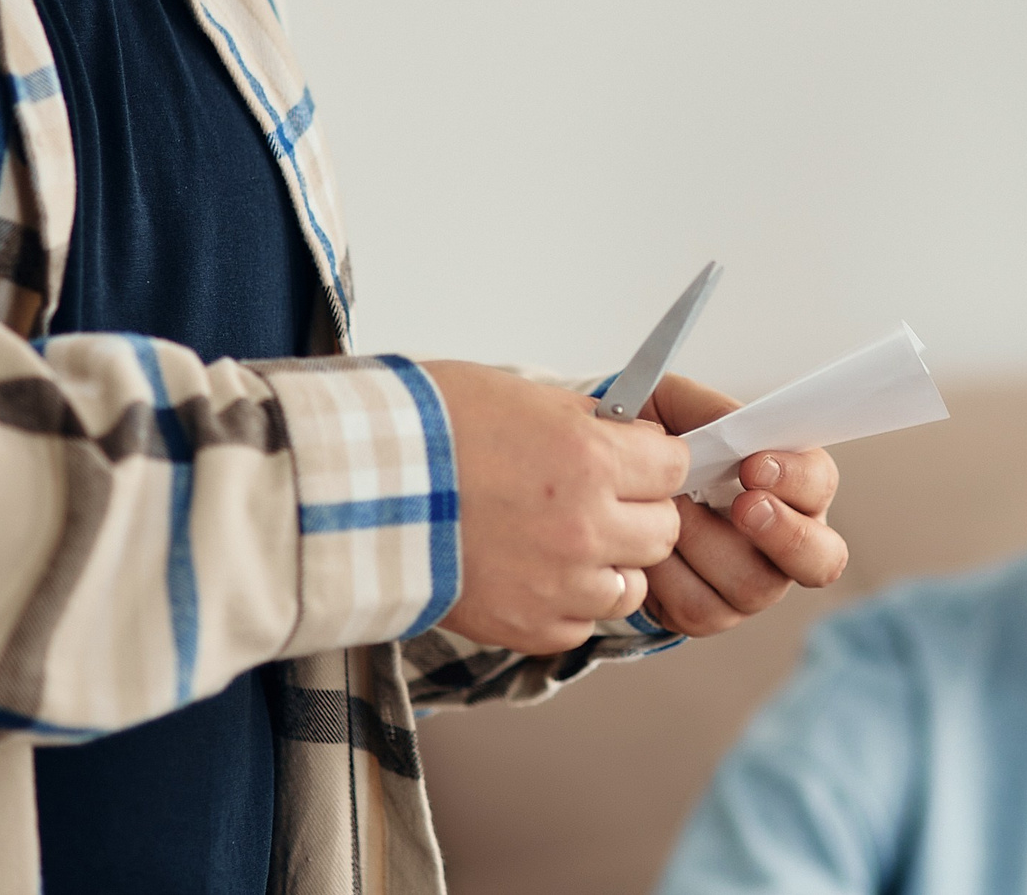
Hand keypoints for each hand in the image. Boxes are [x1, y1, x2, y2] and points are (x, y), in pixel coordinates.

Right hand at [420, 361, 690, 654]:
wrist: (354, 488)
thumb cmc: (430, 430)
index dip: (653, 460)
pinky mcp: (526, 627)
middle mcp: (585, 527)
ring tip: (566, 542)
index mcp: (590, 461)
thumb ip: (585, 424)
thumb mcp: (524, 398)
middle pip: (662, 530)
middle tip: (602, 499)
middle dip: (639, 511)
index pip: (672, 467)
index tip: (634, 458)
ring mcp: (558, 585)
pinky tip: (536, 574)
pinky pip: (582, 624)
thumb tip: (624, 434)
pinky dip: (568, 603)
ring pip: (631, 585)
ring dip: (610, 564)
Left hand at [636, 373, 847, 637]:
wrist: (611, 485)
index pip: (820, 484)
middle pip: (820, 559)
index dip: (796, 478)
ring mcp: (753, 583)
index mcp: (792, 483)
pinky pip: (699, 607)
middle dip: (784, 533)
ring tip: (671, 513)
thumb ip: (711, 411)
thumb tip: (733, 428)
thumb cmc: (662, 443)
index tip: (753, 464)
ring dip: (705, 545)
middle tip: (743, 507)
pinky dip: (668, 577)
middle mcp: (786, 540)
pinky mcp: (712, 612)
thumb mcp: (678, 407)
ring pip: (753, 585)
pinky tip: (651, 549)